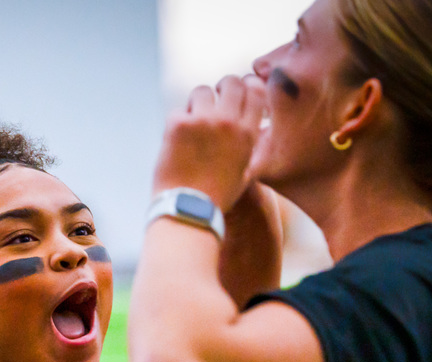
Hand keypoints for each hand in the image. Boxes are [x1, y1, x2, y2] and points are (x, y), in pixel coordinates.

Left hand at [152, 75, 265, 210]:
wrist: (187, 208)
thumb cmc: (216, 195)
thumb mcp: (245, 170)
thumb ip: (250, 143)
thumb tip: (253, 122)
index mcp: (248, 134)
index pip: (255, 91)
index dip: (247, 86)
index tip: (239, 92)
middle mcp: (228, 123)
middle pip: (230, 83)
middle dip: (223, 86)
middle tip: (215, 96)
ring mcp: (202, 121)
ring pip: (202, 91)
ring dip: (197, 103)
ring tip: (193, 123)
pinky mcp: (178, 125)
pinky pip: (178, 110)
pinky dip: (176, 123)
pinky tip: (176, 141)